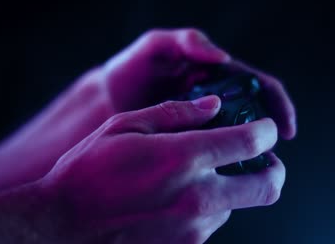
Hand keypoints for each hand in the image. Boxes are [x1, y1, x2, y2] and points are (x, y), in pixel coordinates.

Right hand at [38, 96, 283, 242]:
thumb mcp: (124, 127)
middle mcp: (197, 198)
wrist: (61, 228)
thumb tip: (213, 106)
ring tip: (193, 177)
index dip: (266, 131)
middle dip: (272, 168)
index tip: (263, 128)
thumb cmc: (87, 171)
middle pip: (268, 186)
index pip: (252, 143)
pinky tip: (173, 200)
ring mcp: (193, 230)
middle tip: (257, 158)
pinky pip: (212, 223)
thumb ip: (176, 113)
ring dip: (229, 187)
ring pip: (238, 204)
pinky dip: (206, 208)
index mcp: (183, 159)